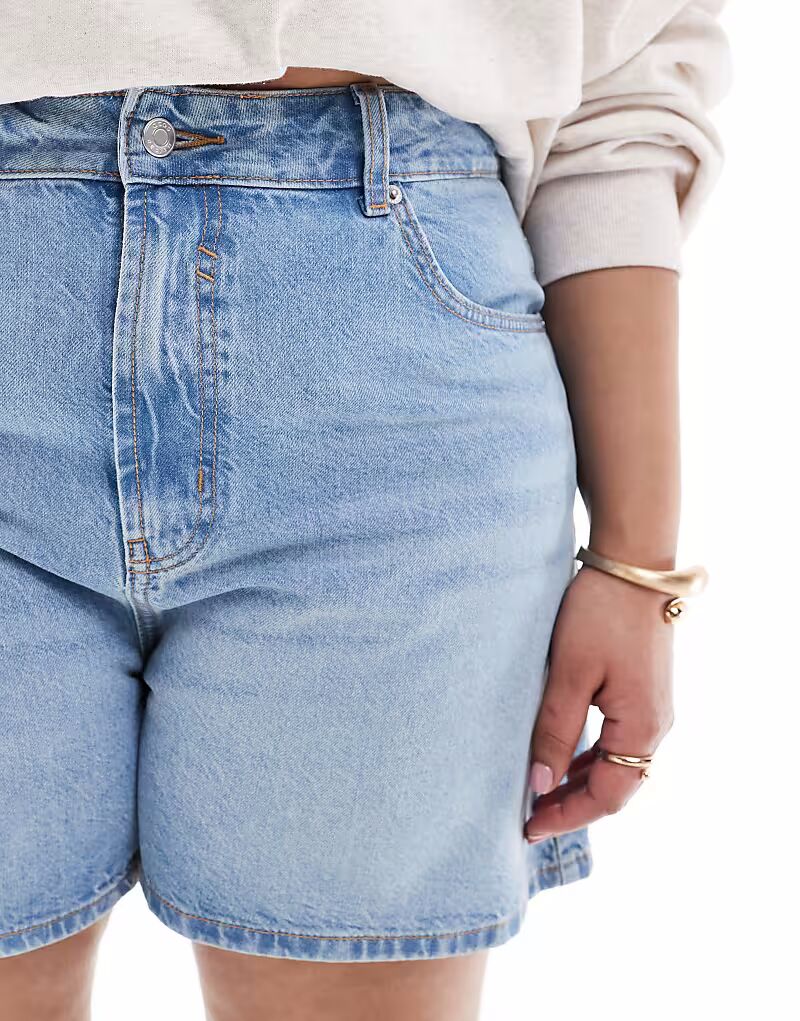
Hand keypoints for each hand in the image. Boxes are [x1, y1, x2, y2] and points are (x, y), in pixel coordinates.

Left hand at [523, 563, 674, 842]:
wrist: (633, 564)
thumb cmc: (600, 614)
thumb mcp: (569, 674)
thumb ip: (555, 731)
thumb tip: (540, 785)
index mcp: (642, 728)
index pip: (606, 796)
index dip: (567, 816)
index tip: (528, 828)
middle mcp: (655, 725)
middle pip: (616, 787)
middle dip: (573, 805)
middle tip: (529, 816)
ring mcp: (653, 708)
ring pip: (617, 765)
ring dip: (581, 782)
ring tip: (541, 792)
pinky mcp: (643, 690)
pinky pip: (618, 740)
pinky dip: (591, 757)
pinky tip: (564, 755)